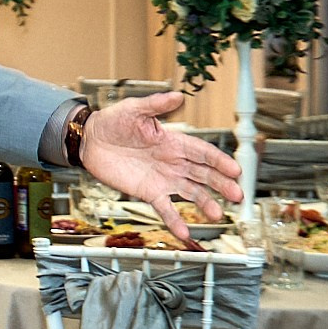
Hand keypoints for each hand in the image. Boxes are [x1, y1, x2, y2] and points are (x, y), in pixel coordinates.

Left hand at [78, 94, 242, 243]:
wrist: (90, 141)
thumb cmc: (113, 122)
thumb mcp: (134, 110)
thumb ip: (156, 105)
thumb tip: (176, 96)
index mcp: (174, 141)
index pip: (203, 152)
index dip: (219, 161)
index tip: (235, 170)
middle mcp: (173, 162)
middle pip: (203, 174)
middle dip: (221, 185)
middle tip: (237, 195)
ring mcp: (162, 178)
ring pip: (190, 192)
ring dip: (205, 203)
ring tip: (218, 215)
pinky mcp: (148, 192)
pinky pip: (164, 208)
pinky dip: (175, 220)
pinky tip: (185, 232)